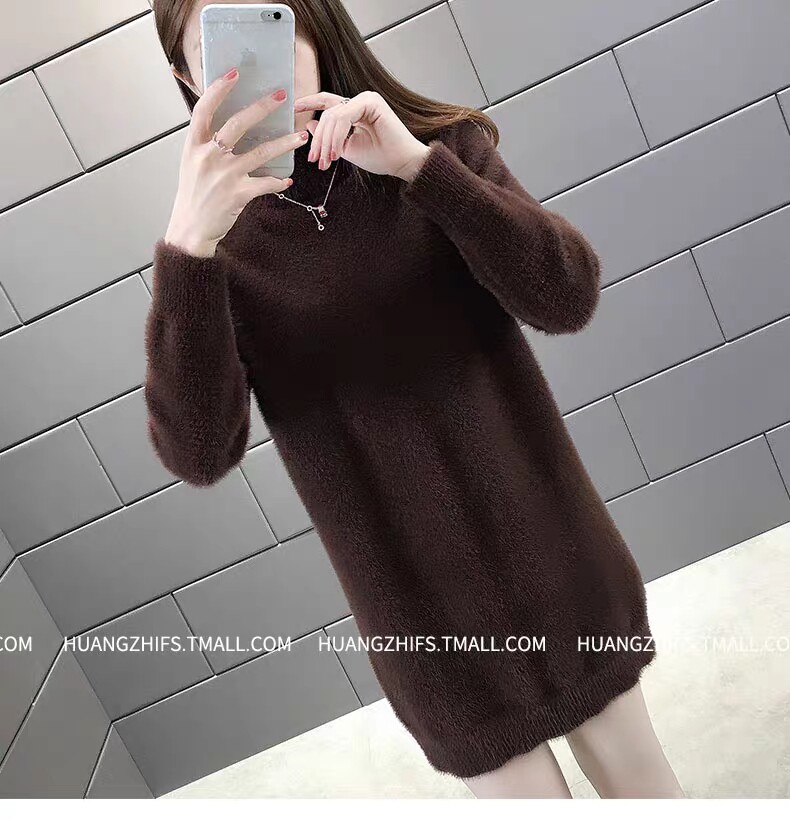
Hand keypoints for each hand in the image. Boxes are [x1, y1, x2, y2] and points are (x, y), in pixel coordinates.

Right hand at [165, 68, 309, 257]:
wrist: (190, 228)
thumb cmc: (193, 195)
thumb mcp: (192, 164)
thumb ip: (206, 144)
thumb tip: (226, 125)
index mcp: (194, 145)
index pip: (205, 109)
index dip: (219, 90)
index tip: (235, 74)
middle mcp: (208, 156)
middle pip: (237, 123)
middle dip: (262, 107)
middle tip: (281, 96)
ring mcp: (224, 175)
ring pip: (260, 152)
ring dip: (284, 143)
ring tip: (301, 136)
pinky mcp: (238, 194)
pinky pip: (265, 183)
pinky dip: (278, 182)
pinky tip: (286, 180)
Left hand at [293, 90, 430, 181]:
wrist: (401, 163)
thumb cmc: (380, 157)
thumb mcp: (346, 149)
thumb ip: (329, 138)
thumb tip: (311, 124)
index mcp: (354, 111)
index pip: (327, 103)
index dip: (309, 103)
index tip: (294, 109)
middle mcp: (359, 102)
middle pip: (327, 113)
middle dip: (318, 139)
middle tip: (315, 159)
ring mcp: (366, 99)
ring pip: (333, 116)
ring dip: (327, 141)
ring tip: (328, 160)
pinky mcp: (371, 101)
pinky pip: (344, 116)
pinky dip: (338, 136)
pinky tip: (339, 152)